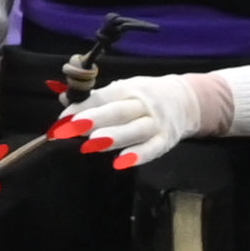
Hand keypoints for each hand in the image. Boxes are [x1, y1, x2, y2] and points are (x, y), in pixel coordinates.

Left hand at [54, 72, 236, 170]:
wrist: (187, 101)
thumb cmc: (143, 97)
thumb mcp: (122, 90)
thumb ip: (94, 98)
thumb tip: (63, 99)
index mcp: (128, 88)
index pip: (103, 97)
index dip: (82, 107)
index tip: (62, 118)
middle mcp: (143, 104)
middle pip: (119, 112)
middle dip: (95, 119)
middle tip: (72, 127)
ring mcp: (156, 123)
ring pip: (135, 130)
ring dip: (113, 137)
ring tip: (91, 143)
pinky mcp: (166, 141)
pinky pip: (153, 149)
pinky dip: (139, 155)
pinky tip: (120, 162)